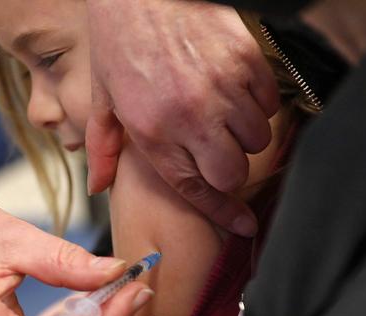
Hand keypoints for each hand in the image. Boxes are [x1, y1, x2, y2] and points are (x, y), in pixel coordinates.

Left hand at [86, 0, 278, 236]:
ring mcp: (222, 87)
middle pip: (234, 172)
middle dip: (228, 170)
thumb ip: (103, 148)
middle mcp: (189, 115)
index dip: (223, 212)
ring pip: (257, 139)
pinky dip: (257, 104)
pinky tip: (233, 90)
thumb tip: (98, 186)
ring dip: (243, 135)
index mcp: (152, 130)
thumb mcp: (103, 98)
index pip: (195, 188)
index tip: (243, 225)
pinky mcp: (245, 60)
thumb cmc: (119, 40)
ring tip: (220, 113)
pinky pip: (268, 103)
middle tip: (215, 151)